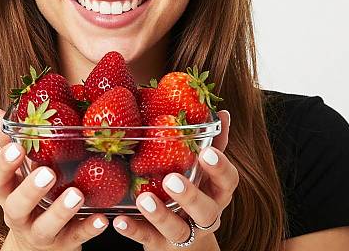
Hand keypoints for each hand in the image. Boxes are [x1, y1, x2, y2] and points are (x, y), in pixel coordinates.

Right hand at [0, 109, 108, 250]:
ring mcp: (40, 232)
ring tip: (77, 194)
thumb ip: (10, 144)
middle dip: (31, 190)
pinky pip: (76, 237)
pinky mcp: (63, 244)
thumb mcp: (17, 174)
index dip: (4, 164)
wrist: (36, 247)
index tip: (17, 148)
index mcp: (7, 192)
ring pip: (45, 227)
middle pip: (16, 206)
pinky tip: (101, 218)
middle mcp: (18, 215)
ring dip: (61, 211)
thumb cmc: (28, 198)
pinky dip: (88, 229)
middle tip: (48, 173)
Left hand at [111, 110, 236, 249]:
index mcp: (216, 192)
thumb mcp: (204, 172)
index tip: (206, 153)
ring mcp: (184, 234)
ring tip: (143, 199)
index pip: (229, 181)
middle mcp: (205, 216)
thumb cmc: (195, 196)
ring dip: (160, 215)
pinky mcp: (160, 245)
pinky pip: (147, 239)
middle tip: (172, 179)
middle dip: (190, 195)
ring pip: (177, 230)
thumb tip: (222, 112)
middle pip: (206, 211)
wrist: (185, 245)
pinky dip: (133, 230)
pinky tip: (119, 220)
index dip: (220, 168)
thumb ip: (213, 143)